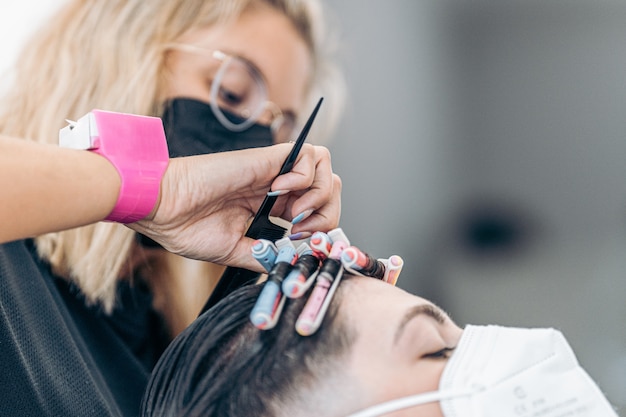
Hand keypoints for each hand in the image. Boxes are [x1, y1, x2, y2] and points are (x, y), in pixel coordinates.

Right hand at [128, 143, 340, 269]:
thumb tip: (294, 264)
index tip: (302, 244)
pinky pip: (308, 156)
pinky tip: (279, 192)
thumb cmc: (187, 227)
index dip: (320, 228)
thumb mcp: (235, 250)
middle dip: (327, 213)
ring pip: (325, 168)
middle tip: (303, 230)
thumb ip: (266, 256)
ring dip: (319, 194)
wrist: (163, 208)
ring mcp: (273, 171)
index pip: (316, 210)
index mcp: (270, 207)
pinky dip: (305, 177)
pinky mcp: (267, 158)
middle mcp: (276, 187)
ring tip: (294, 212)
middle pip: (329, 188)